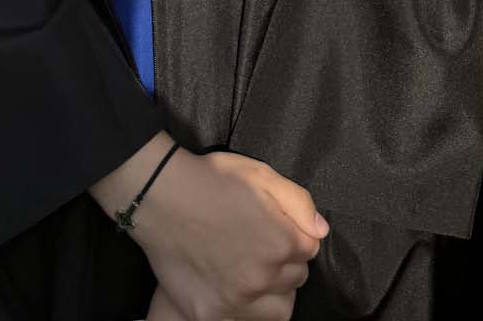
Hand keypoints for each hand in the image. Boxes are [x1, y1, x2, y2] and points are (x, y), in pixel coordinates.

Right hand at [93, 133, 326, 320]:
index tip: (278, 227)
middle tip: (262, 247)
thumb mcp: (262, 175)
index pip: (310, 249)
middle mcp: (263, 277)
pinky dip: (245, 308)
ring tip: (254, 272)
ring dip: (273, 293)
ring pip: (278, 310)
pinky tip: (234, 289)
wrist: (162, 198)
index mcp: (280, 242)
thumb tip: (320, 230)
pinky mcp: (210, 314)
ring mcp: (236, 300)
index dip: (296, 234)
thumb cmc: (214, 180)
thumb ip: (299, 202)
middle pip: (296, 279)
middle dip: (285, 263)